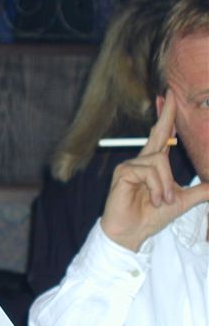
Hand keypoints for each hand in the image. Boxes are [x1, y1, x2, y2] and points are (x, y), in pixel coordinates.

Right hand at [100, 90, 208, 250]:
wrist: (132, 232)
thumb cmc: (150, 216)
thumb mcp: (182, 201)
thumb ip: (201, 191)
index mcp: (153, 164)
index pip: (162, 135)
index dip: (167, 117)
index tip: (168, 96)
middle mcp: (141, 160)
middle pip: (158, 134)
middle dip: (166, 114)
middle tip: (171, 92)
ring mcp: (130, 165)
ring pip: (159, 161)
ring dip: (166, 184)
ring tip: (161, 201)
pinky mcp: (124, 173)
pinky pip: (148, 171)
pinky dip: (156, 187)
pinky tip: (153, 200)